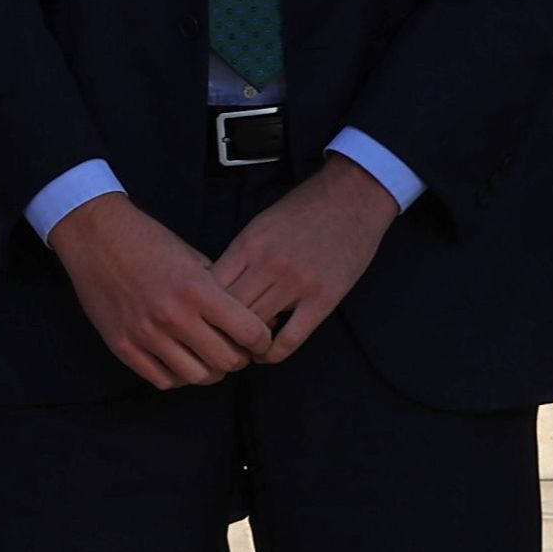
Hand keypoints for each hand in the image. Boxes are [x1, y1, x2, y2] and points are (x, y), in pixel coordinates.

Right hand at [50, 193, 275, 389]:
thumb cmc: (148, 241)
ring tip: (206, 357)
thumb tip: (256, 320)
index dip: (262, 340)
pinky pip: (162, 380)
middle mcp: (172, 316)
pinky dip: (177, 375)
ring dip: (209, 370)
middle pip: (228, 362)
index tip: (258, 338)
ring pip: (197, 377)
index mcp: (196, 290)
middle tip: (233, 348)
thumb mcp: (193, 258)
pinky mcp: (122, 345)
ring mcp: (145, 334)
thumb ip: (222, 291)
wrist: (94, 235)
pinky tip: (178, 359)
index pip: (250, 333)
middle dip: (238, 358)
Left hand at [212, 158, 397, 362]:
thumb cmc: (302, 210)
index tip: (200, 318)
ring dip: (244, 342)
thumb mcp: (260, 225)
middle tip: (215, 340)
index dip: (200, 308)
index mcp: (247, 244)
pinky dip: (273, 352)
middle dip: (217, 329)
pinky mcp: (323, 299)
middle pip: (228, 310)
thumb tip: (215, 288)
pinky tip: (266, 353)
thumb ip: (239, 255)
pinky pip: (291, 338)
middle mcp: (267, 265)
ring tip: (239, 347)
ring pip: (255, 326)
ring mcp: (296, 283)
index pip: (209, 287)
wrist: (352, 198)